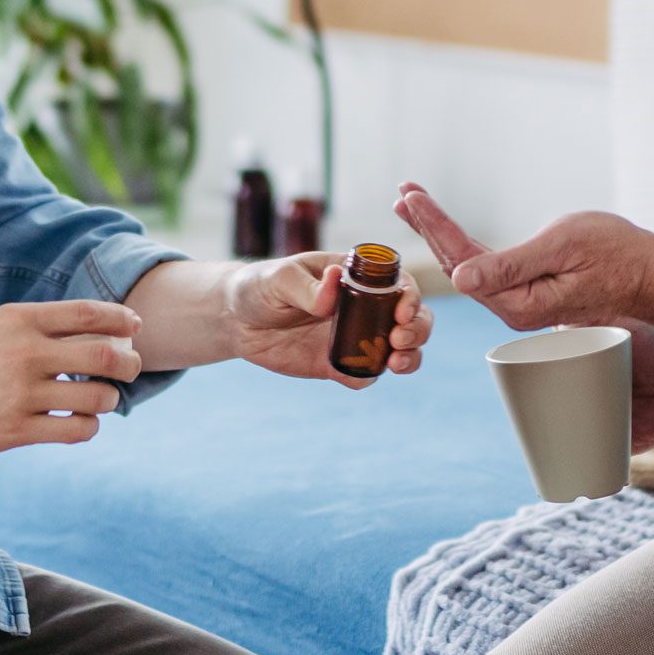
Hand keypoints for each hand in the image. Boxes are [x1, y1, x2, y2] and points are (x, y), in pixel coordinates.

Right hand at [0, 299, 142, 458]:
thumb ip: (39, 325)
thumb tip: (97, 327)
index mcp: (20, 320)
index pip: (89, 313)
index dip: (121, 319)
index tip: (135, 327)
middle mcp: (25, 353)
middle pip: (103, 355)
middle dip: (129, 363)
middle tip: (133, 367)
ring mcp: (21, 394)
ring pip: (96, 397)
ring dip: (110, 399)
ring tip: (104, 399)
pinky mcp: (16, 431)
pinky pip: (75, 429)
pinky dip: (89, 426)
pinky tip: (83, 422)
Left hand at [224, 251, 432, 389]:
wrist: (235, 321)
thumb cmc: (259, 285)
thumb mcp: (279, 279)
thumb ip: (306, 285)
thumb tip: (333, 284)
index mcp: (356, 277)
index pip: (399, 283)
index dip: (410, 296)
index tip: (401, 311)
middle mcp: (363, 307)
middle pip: (411, 318)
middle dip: (417, 329)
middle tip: (399, 339)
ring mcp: (354, 336)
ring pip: (398, 349)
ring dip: (409, 356)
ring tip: (396, 363)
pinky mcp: (337, 364)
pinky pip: (364, 374)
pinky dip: (369, 376)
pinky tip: (358, 377)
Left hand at [393, 184, 653, 449]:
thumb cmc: (619, 255)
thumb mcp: (564, 249)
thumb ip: (511, 265)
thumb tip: (462, 279)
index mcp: (518, 301)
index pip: (461, 260)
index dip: (433, 225)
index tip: (410, 196)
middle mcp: (514, 309)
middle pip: (457, 263)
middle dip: (428, 226)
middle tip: (402, 193)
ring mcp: (521, 302)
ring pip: (469, 266)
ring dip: (440, 234)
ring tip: (412, 205)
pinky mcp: (530, 293)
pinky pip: (487, 269)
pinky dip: (463, 245)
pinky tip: (449, 232)